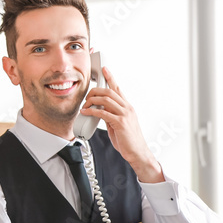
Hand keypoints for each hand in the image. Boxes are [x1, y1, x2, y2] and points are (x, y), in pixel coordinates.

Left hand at [80, 66, 163, 182]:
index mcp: (127, 107)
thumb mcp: (118, 125)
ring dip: (92, 101)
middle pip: (109, 91)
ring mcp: (125, 114)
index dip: (111, 77)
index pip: (118, 88)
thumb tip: (100, 112)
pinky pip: (103, 113)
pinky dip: (92, 111)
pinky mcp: (120, 123)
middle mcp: (127, 108)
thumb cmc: (128, 140)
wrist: (138, 153)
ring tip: (84, 106)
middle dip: (95, 91)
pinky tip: (86, 112)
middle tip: (86, 96)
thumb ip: (111, 116)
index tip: (104, 69)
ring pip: (106, 99)